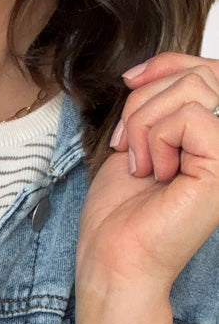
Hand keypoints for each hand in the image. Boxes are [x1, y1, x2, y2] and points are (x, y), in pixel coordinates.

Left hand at [76, 51, 218, 297]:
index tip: (129, 82)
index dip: (166, 63)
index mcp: (209, 137)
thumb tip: (145, 69)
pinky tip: (154, 174)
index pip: (206, 70)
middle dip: (146, 99)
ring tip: (140, 165)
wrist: (113, 260)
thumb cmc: (119, 216)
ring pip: (193, 88)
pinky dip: (156, 140)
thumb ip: (153, 103)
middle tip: (125, 144)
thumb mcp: (134, 142)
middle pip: (198, 73)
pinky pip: (188, 116)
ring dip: (145, 123)